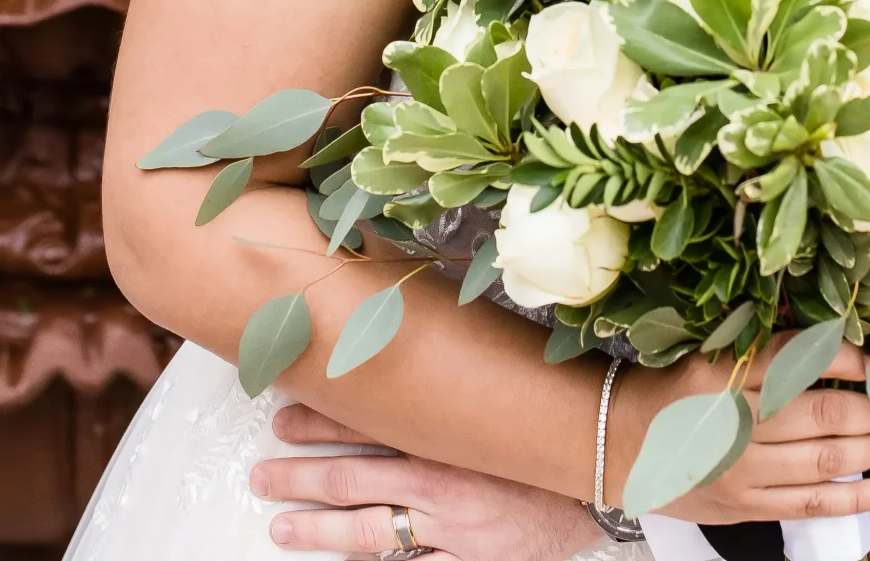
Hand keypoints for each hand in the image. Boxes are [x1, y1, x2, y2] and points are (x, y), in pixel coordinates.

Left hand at [252, 405, 605, 560]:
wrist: (608, 480)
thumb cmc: (553, 435)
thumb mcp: (500, 395)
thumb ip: (456, 379)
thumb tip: (413, 337)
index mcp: (447, 433)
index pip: (367, 424)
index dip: (320, 420)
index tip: (285, 413)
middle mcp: (441, 483)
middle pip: (353, 480)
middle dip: (300, 476)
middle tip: (262, 474)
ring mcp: (452, 529)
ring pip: (367, 532)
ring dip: (316, 528)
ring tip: (279, 526)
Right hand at [623, 339, 869, 524]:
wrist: (616, 444)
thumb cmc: (670, 391)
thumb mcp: (708, 355)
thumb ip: (763, 350)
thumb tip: (831, 338)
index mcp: (723, 374)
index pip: (797, 358)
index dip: (846, 356)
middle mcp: (736, 423)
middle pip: (825, 413)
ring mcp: (743, 471)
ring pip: (828, 460)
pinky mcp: (748, 506)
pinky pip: (814, 504)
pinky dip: (858, 497)